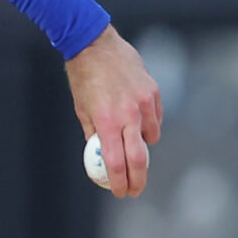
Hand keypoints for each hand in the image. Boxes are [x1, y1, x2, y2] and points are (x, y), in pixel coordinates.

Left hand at [65, 25, 160, 197]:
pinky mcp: (153, 93)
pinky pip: (155, 119)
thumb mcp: (82, 110)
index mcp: (107, 122)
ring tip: (129, 139)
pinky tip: (136, 117)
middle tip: (135, 190)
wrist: (95, 45)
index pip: (116, 162)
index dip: (119, 182)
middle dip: (138, 179)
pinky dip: (147, 124)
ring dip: (141, 146)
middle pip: (138, 158)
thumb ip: (95, 134)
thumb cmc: (84, 79)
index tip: (120, 192)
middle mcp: (129, 115)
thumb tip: (102, 156)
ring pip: (151, 138)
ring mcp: (144, 103)